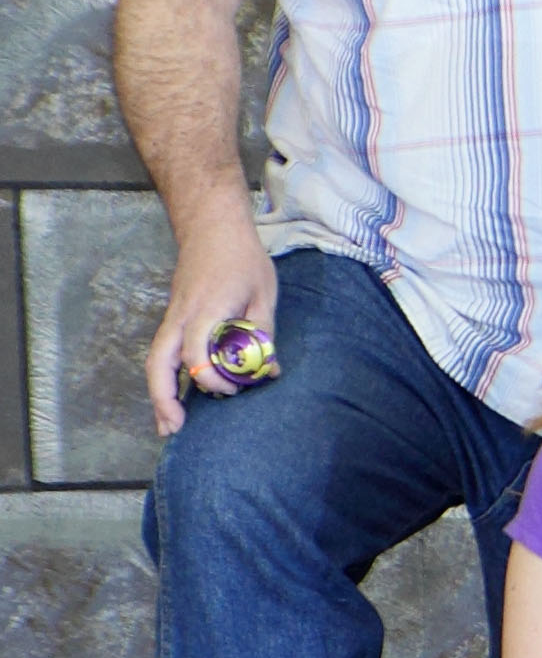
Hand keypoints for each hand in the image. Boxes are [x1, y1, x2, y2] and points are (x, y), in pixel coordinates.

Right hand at [145, 218, 278, 435]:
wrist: (212, 227)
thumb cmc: (242, 259)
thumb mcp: (264, 293)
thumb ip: (262, 331)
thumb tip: (270, 368)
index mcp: (205, 310)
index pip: (195, 354)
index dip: (210, 378)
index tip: (231, 390)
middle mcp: (180, 317)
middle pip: (159, 363)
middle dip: (163, 398)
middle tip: (174, 429)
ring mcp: (172, 318)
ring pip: (155, 360)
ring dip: (158, 393)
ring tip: (168, 425)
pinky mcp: (173, 319)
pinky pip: (162, 353)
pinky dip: (163, 378)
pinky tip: (173, 398)